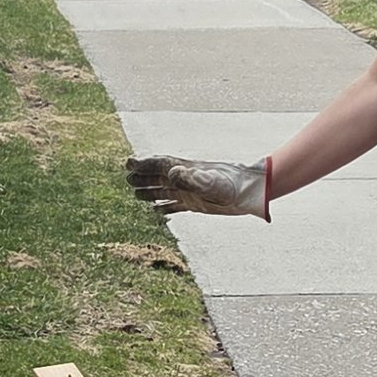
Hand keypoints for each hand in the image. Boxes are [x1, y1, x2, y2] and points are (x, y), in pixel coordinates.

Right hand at [126, 154, 270, 219]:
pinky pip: (176, 206)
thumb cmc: (231, 185)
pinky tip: (156, 212)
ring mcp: (190, 192)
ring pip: (164, 191)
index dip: (143, 164)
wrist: (249, 194)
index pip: (159, 165)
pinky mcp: (196, 204)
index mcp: (185, 170)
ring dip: (150, 192)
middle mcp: (185, 179)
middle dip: (143, 177)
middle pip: (158, 177)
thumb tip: (170, 173)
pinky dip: (164, 208)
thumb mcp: (210, 182)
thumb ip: (191, 178)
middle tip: (127, 179)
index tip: (128, 163)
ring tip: (135, 194)